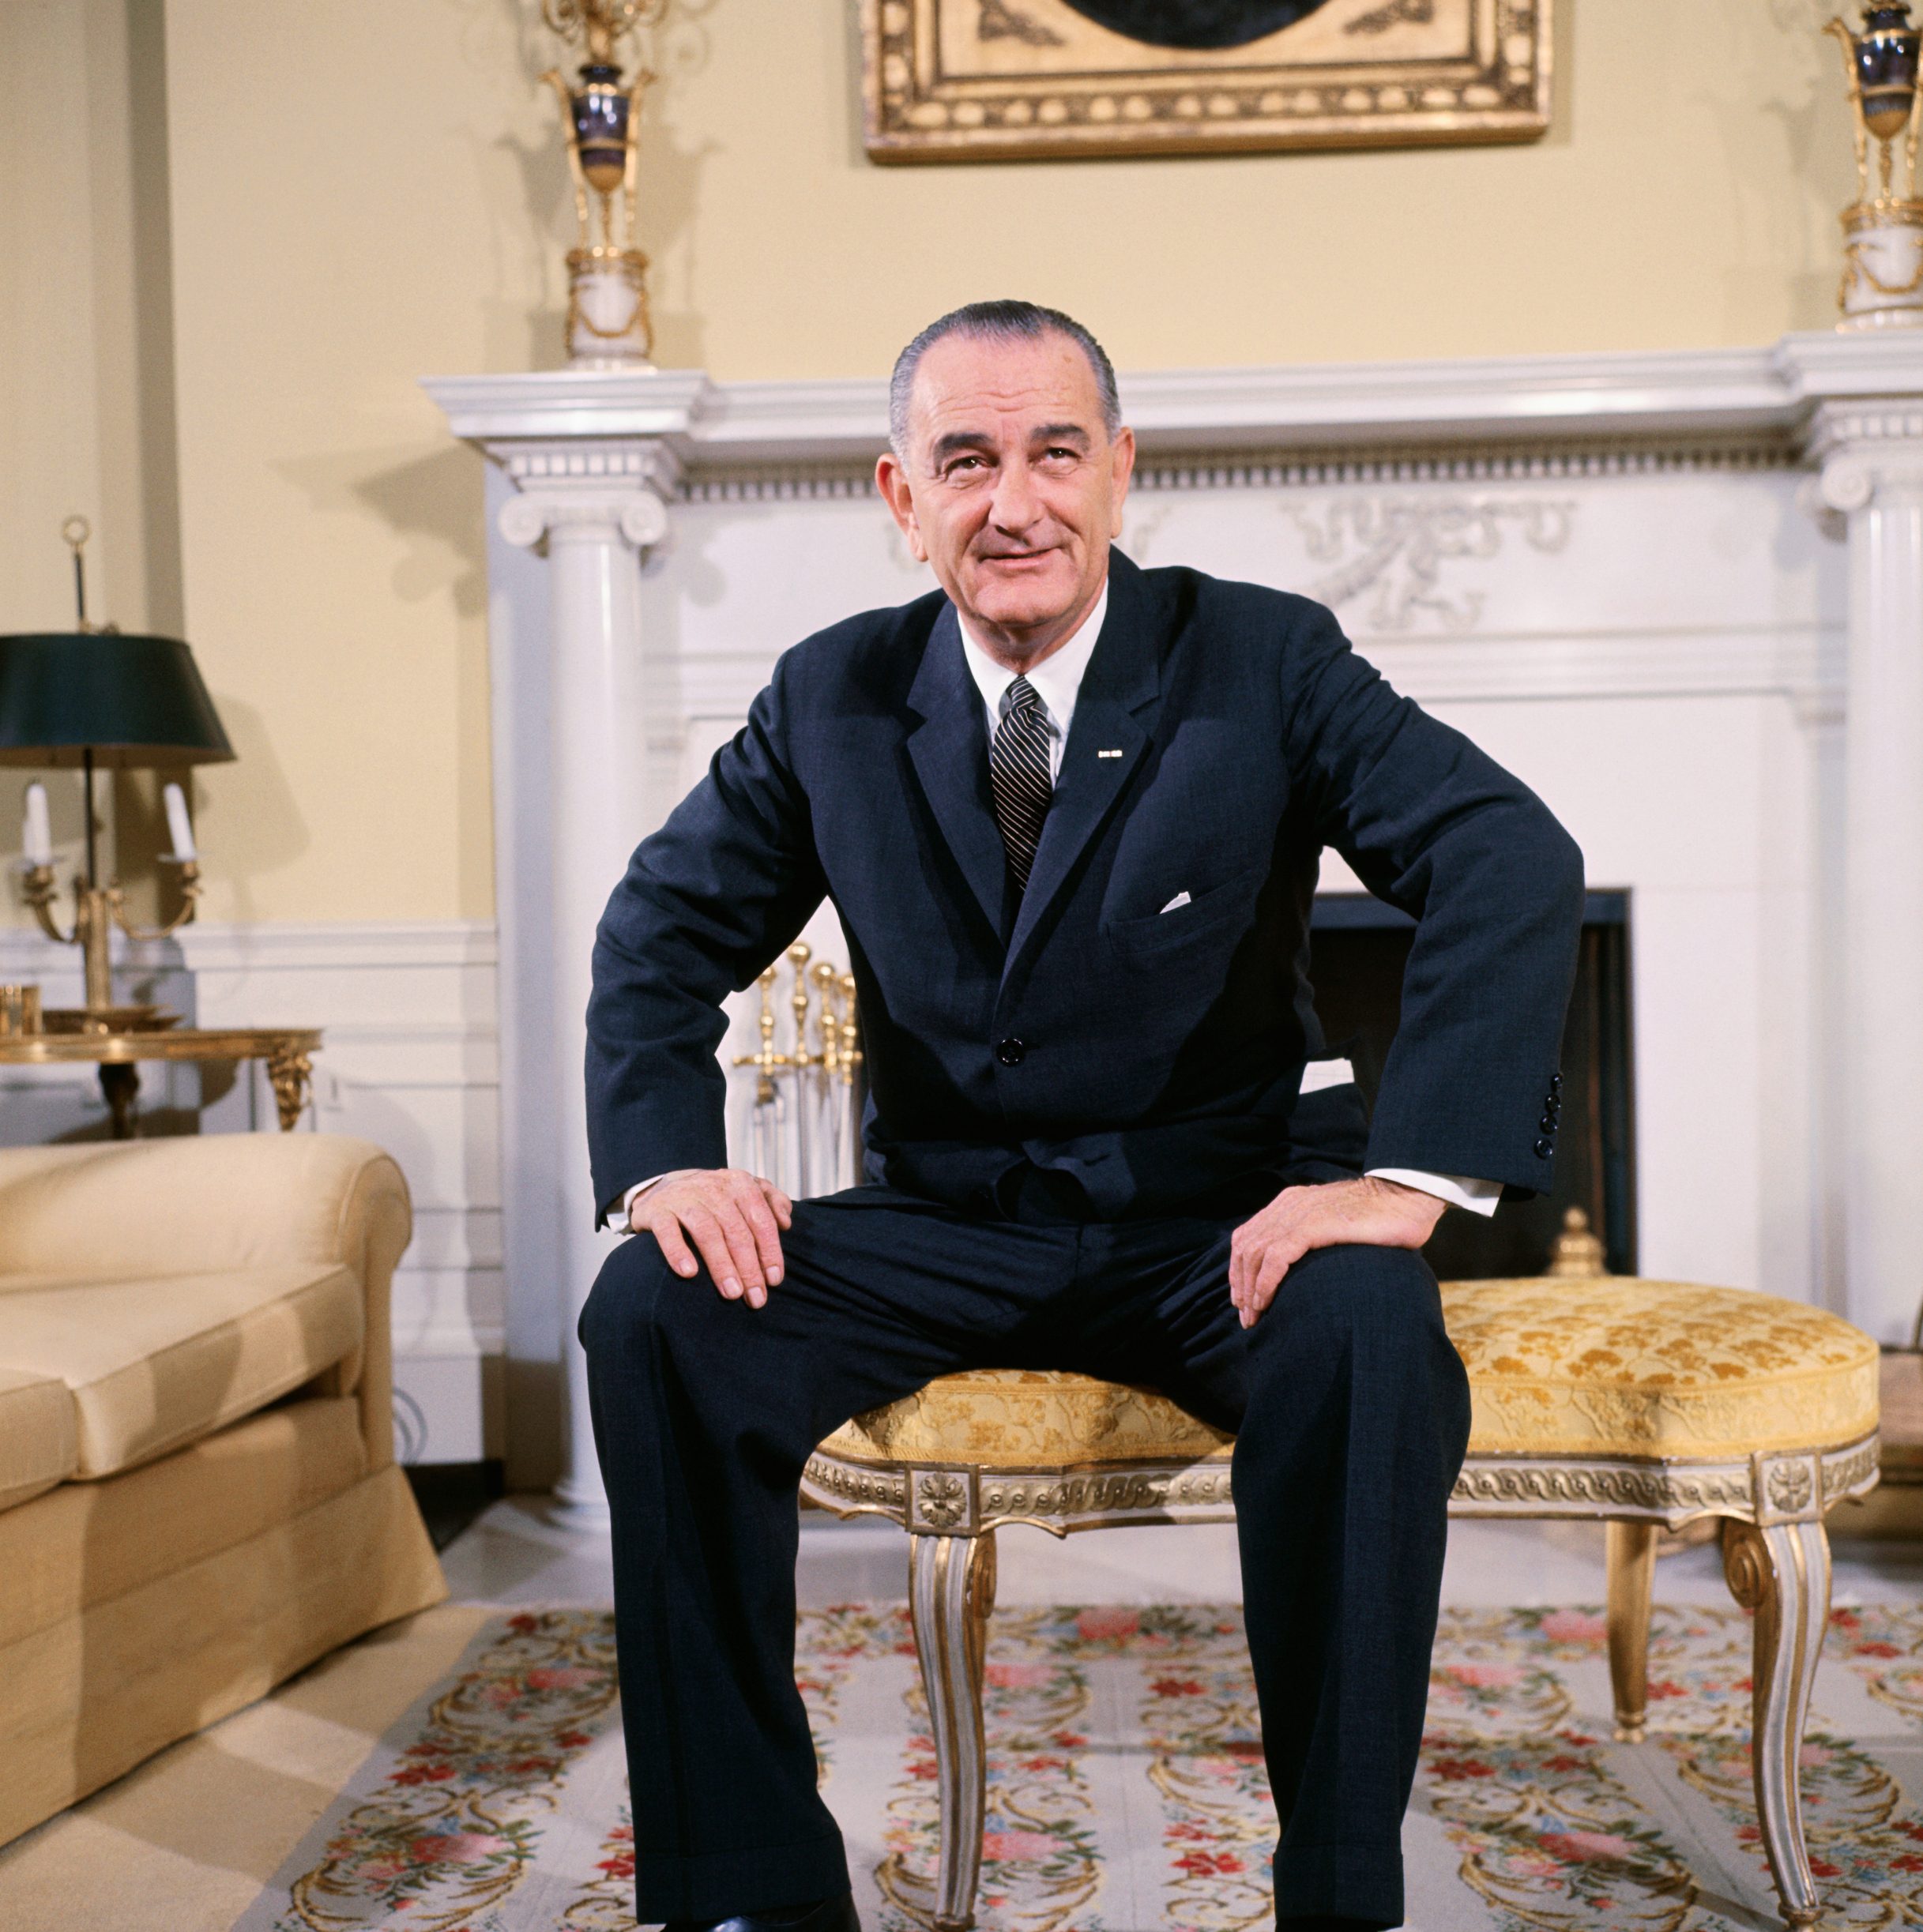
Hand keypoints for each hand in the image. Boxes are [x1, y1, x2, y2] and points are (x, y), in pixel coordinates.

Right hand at [632, 1168, 793, 1308]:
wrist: (665, 1186)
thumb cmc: (714, 1197)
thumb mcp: (745, 1190)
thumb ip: (771, 1201)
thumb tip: (786, 1222)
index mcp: (740, 1184)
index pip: (761, 1220)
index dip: (770, 1251)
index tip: (774, 1280)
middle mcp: (713, 1188)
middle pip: (737, 1231)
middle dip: (749, 1267)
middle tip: (756, 1298)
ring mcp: (684, 1197)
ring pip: (707, 1233)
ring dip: (721, 1265)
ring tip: (731, 1293)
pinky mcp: (658, 1210)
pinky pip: (668, 1232)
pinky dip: (678, 1252)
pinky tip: (689, 1272)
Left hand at [1228, 1176, 1445, 1329]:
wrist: (1408, 1197)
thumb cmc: (1380, 1219)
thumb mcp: (1335, 1225)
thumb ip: (1314, 1239)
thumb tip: (1301, 1273)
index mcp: (1290, 1203)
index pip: (1248, 1236)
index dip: (1239, 1269)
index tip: (1245, 1300)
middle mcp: (1289, 1205)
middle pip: (1246, 1247)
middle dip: (1241, 1285)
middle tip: (1247, 1317)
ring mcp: (1299, 1213)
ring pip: (1255, 1253)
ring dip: (1250, 1289)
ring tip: (1254, 1316)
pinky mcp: (1313, 1225)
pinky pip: (1276, 1257)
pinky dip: (1265, 1282)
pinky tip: (1266, 1301)